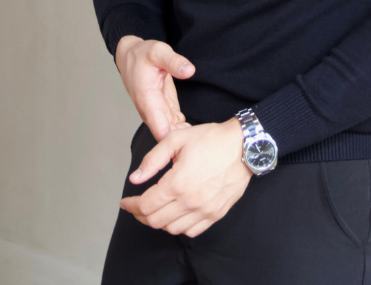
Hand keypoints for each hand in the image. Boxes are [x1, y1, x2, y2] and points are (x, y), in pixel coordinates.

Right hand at [115, 35, 195, 141]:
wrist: (131, 55)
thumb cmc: (142, 54)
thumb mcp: (159, 52)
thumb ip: (174, 62)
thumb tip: (190, 70)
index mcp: (148, 100)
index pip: (160, 130)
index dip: (174, 141)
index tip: (192, 143)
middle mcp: (151, 110)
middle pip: (167, 136)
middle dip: (183, 142)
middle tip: (206, 143)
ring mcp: (157, 110)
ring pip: (170, 131)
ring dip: (184, 136)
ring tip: (205, 138)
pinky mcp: (163, 107)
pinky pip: (173, 123)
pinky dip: (183, 128)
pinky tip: (197, 131)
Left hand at [120, 117, 252, 237]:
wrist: (244, 146)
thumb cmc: (211, 139)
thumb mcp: (176, 140)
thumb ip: (152, 160)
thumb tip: (135, 178)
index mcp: (177, 183)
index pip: (145, 205)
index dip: (131, 206)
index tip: (126, 201)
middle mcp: (190, 202)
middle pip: (155, 221)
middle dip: (141, 215)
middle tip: (137, 206)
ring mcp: (204, 210)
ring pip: (172, 229)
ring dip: (159, 221)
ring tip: (156, 209)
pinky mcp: (216, 214)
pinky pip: (191, 231)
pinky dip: (179, 227)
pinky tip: (176, 214)